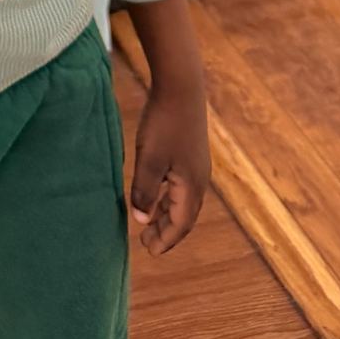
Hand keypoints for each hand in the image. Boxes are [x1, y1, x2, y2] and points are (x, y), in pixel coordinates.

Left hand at [131, 80, 209, 253]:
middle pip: (183, 216)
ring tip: (149, 223)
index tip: (149, 251)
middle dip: (166, 231)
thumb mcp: (149, 159)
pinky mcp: (190, 153)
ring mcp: (196, 166)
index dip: (165, 239)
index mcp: (191, 187)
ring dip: (166, 213)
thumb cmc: (163, 124)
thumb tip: (141, 220)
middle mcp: (199, 180)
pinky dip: (168, 196)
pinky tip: (156, 193)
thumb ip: (145, 191)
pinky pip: (180, 185)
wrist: (181, 87)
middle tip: (146, 243)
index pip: (180, 224)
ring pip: (182, 200)